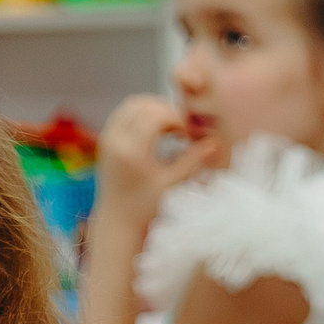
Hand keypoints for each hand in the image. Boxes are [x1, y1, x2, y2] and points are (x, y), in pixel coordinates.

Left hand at [95, 96, 213, 224]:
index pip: (156, 114)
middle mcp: (114, 139)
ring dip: (156, 110)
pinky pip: (125, 113)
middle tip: (184, 128)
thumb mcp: (173, 184)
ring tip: (173, 129)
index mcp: (130, 150)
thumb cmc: (146, 206)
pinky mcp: (106, 139)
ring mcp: (107, 137)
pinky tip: (159, 131)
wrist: (117, 219)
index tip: (190, 135)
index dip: (178, 118)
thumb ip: (193, 160)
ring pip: (133, 104)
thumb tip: (216, 142)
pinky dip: (144, 115)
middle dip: (167, 110)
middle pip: (142, 104)